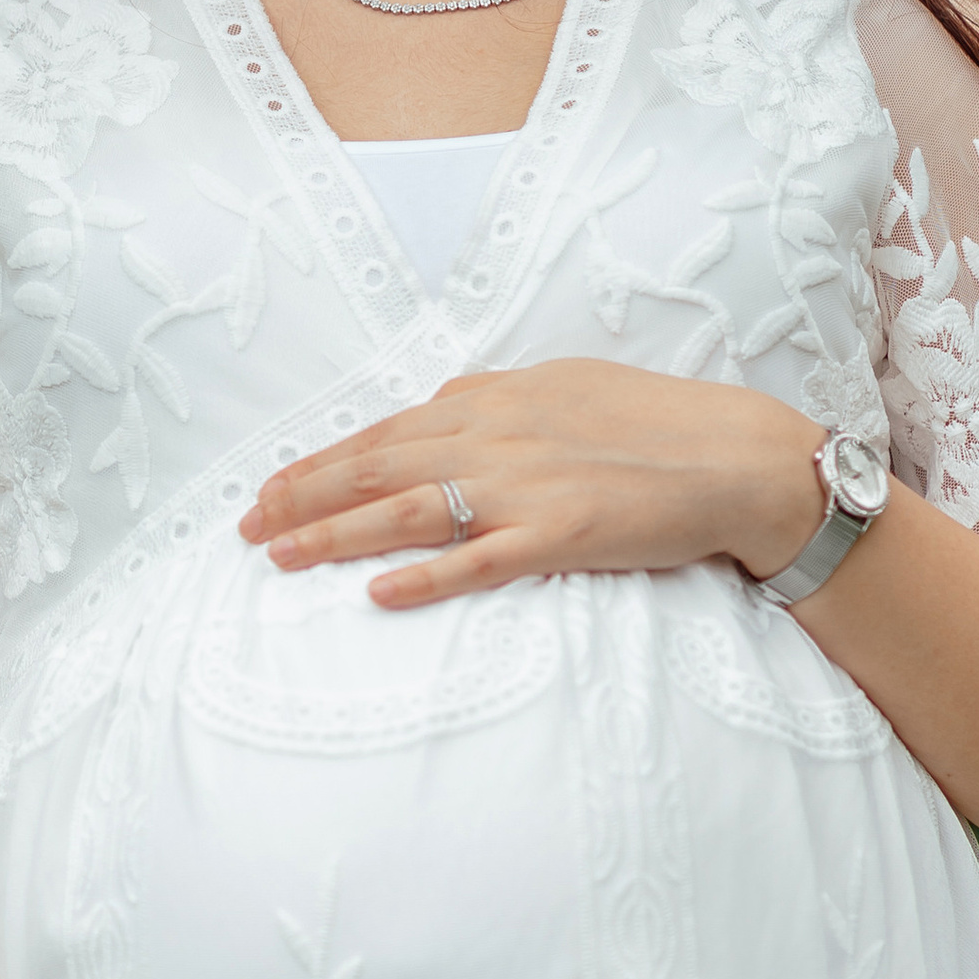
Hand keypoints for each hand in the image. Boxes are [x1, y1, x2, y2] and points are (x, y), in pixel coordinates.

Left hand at [239, 357, 821, 605]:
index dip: (318, 463)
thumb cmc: (650, 420)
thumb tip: (436, 408)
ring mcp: (524, 488)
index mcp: (491, 401)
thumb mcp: (559, 385)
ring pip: (408, 511)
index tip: (268, 488)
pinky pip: (478, 560)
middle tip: (246, 528)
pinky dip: (425, 577)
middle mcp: (495, 438)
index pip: (382, 433)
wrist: (732, 457)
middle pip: (376, 469)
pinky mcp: (559, 536)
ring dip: (336, 535)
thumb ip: (490, 398)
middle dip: (303, 498)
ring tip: (279, 557)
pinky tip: (377, 593)